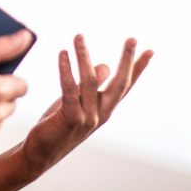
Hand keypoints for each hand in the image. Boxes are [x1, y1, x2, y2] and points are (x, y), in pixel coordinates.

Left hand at [21, 35, 152, 176]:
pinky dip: (66, 69)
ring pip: (90, 80)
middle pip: (119, 83)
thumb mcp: (78, 101)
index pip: (126, 85)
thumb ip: (91, 86)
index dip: (138, 68)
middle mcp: (101, 113)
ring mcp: (87, 118)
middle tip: (133, 39)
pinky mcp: (70, 119)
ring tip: (78, 36)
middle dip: (127, 60)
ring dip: (84, 55)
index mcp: (105, 108)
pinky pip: (69, 89)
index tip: (150, 50)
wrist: (40, 154)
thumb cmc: (59, 124)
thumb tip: (106, 65)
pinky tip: (63, 54)